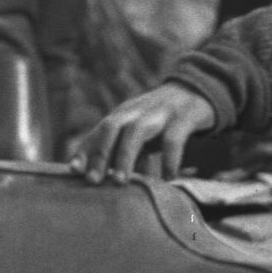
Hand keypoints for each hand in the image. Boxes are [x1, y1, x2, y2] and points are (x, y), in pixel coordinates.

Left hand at [70, 83, 215, 183]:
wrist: (198, 90)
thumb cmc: (163, 119)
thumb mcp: (141, 131)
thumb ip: (124, 151)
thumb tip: (107, 182)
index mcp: (124, 114)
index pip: (98, 131)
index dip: (84, 150)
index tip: (73, 172)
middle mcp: (137, 111)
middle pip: (111, 127)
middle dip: (100, 153)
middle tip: (93, 181)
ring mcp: (160, 112)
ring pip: (137, 130)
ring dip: (125, 156)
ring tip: (120, 182)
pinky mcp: (185, 116)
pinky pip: (174, 138)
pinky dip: (169, 159)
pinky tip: (168, 179)